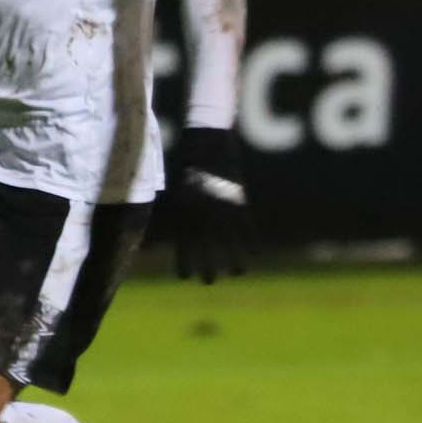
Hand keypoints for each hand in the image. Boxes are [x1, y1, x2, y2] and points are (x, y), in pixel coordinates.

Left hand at [170, 125, 250, 283]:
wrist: (207, 140)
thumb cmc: (187, 163)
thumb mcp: (175, 188)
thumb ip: (175, 212)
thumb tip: (167, 231)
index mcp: (184, 213)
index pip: (183, 246)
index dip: (184, 263)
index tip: (184, 276)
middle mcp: (203, 215)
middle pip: (206, 250)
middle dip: (208, 268)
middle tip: (209, 281)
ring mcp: (222, 209)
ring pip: (230, 243)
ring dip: (233, 260)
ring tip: (236, 272)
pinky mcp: (238, 201)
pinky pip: (247, 228)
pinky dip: (250, 242)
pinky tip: (254, 254)